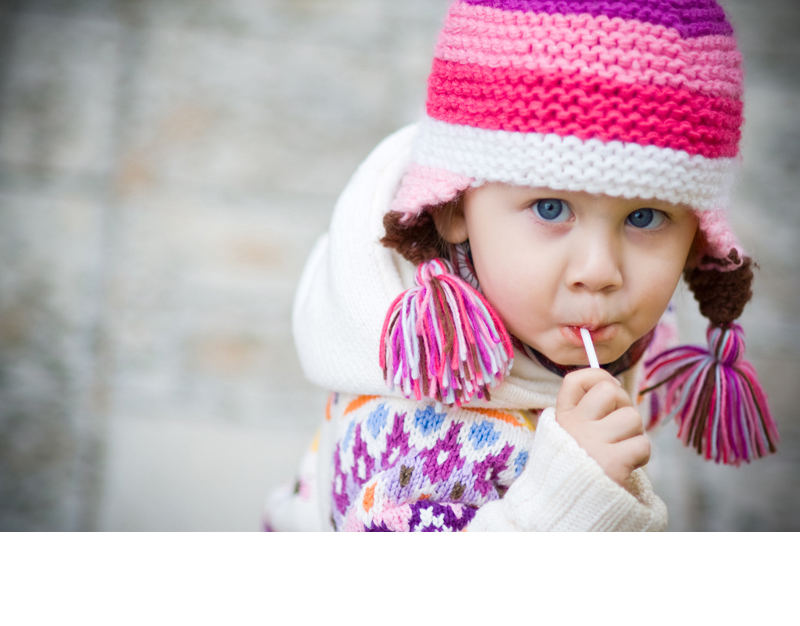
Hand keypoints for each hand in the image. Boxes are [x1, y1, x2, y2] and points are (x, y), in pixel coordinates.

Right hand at [555, 368, 649, 488]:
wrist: (564, 512)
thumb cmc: (574, 470)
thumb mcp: (567, 437)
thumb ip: (585, 413)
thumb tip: (616, 385)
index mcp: (561, 418)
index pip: (576, 379)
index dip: (598, 376)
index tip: (608, 390)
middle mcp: (574, 426)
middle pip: (611, 390)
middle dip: (624, 405)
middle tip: (619, 428)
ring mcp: (592, 443)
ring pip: (632, 417)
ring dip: (634, 434)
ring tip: (621, 450)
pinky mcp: (612, 463)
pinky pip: (642, 445)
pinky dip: (640, 456)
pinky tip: (626, 466)